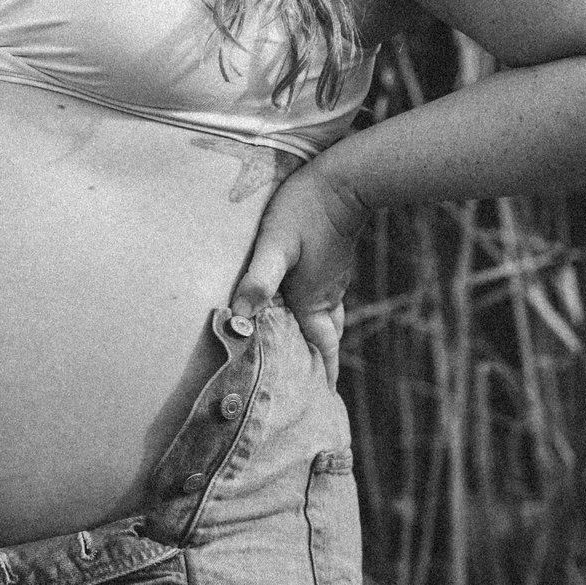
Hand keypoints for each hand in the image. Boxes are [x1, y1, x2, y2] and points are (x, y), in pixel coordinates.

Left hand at [229, 160, 373, 388]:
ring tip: (305, 354)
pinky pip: (325, 300)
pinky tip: (300, 308)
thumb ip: (259, 278)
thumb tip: (240, 315)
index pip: (321, 349)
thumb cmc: (306, 210)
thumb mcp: (276, 244)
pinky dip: (315, 315)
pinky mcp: (330, 263)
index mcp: (314, 300)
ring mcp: (331, 279)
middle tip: (308, 387)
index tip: (318, 404)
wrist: (345, 180)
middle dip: (318, 364)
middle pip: (325, 339)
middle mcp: (326, 295)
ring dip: (317, 339)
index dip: (320, 376)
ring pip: (326, 319)